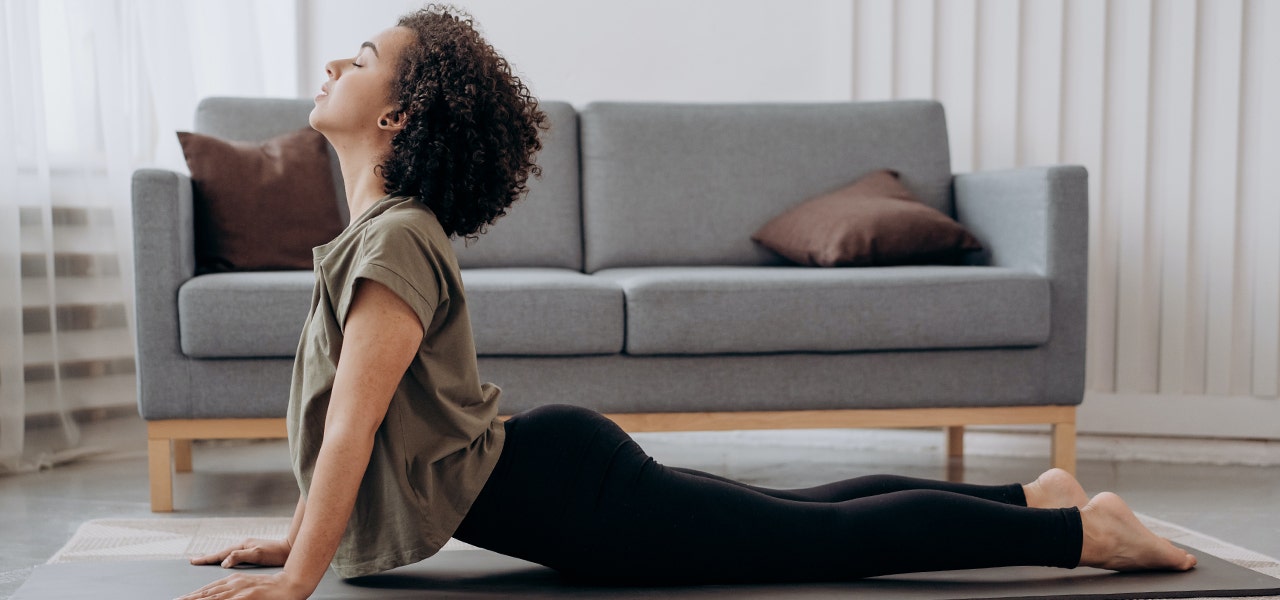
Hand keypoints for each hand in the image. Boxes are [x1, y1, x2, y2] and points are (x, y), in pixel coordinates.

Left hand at [176, 572, 307, 599]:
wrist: (291, 585)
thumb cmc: (272, 588)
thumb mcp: (249, 587)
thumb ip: (235, 592)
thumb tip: (220, 597)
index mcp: (233, 581)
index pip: (207, 590)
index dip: (192, 596)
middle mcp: (233, 584)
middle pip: (206, 593)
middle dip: (189, 599)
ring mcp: (239, 591)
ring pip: (212, 597)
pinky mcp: (246, 596)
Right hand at [190, 538, 291, 568]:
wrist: (290, 549)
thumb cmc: (276, 553)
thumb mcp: (257, 554)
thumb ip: (240, 556)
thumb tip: (223, 562)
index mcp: (242, 545)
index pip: (220, 554)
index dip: (207, 559)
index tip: (193, 561)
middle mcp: (243, 545)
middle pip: (221, 552)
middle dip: (208, 557)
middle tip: (193, 560)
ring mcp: (248, 548)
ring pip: (227, 554)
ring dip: (216, 558)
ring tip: (206, 561)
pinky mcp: (252, 552)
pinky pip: (234, 556)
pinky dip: (226, 559)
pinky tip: (226, 562)